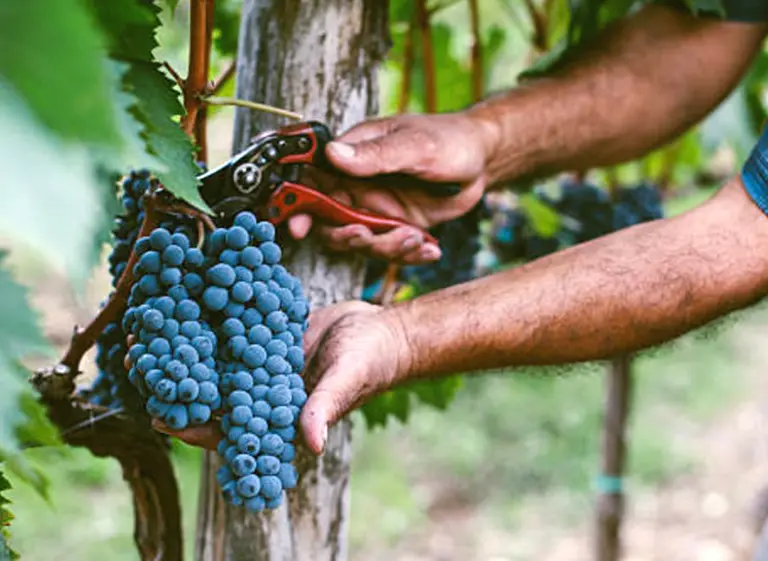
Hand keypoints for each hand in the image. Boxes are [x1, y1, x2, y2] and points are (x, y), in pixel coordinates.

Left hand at [152, 301, 410, 454]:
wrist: (384, 330)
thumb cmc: (372, 363)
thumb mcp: (347, 382)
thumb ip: (325, 409)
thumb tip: (313, 445)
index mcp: (275, 416)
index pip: (225, 429)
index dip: (191, 424)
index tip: (157, 413)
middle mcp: (260, 391)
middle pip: (208, 391)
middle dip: (173, 378)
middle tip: (138, 356)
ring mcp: (259, 361)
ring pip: (214, 356)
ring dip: (183, 342)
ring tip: (149, 322)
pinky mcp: (262, 333)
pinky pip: (231, 325)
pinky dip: (209, 312)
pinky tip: (184, 292)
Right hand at [287, 112, 495, 263]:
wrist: (482, 159)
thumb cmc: (450, 140)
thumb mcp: (414, 145)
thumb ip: (375, 154)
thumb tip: (332, 154)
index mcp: (354, 157)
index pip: (314, 182)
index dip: (301, 206)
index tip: (300, 227)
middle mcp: (359, 186)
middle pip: (332, 222)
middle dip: (348, 236)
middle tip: (367, 235)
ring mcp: (378, 209)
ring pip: (364, 242)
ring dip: (387, 247)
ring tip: (415, 237)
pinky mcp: (398, 227)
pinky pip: (392, 250)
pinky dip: (410, 255)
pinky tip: (430, 249)